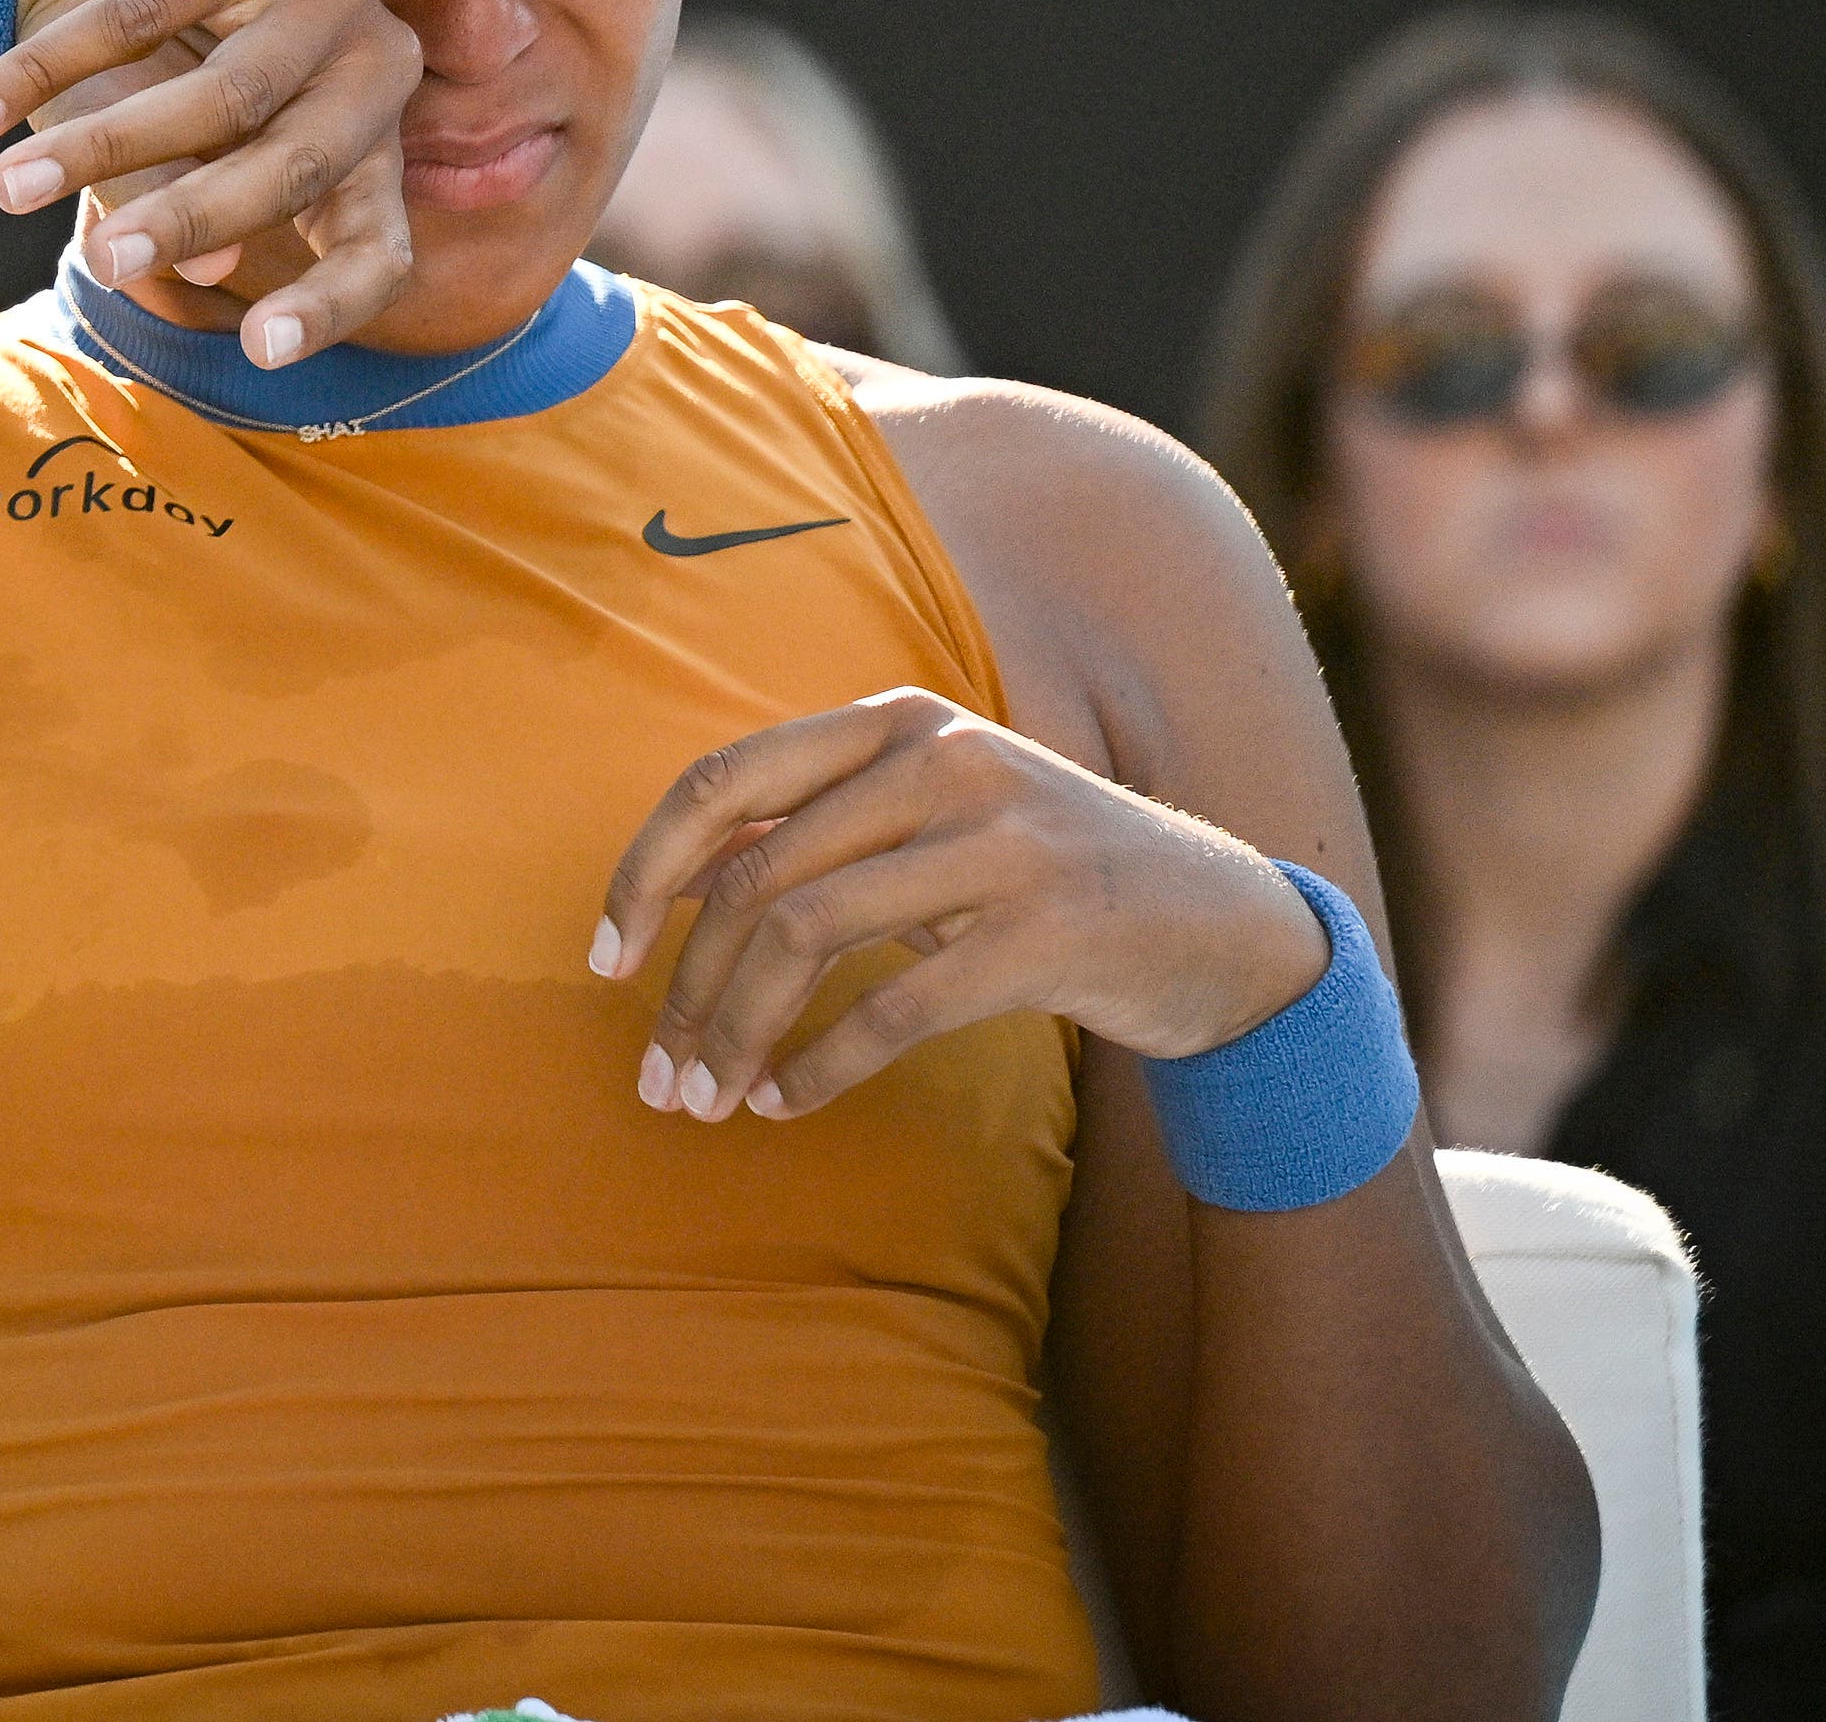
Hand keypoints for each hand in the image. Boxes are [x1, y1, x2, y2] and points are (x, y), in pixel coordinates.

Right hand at [0, 0, 424, 365]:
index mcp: (364, 143)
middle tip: (104, 266)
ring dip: (104, 148)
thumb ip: (176, 204)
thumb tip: (205, 277)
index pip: (375, 246)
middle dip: (192, 221)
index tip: (259, 351)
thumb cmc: (129, 61)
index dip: (329, 305)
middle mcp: (369, 61)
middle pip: (298, 168)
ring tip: (7, 189)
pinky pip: (143, 13)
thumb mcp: (149, 154)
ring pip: (226, 96)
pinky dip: (46, 68)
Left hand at [593, 689, 1332, 1121]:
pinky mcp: (1042, 932)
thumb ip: (823, 830)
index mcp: (900, 721)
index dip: (644, 871)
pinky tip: (788, 1104)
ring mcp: (998, 842)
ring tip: (706, 1102)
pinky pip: (891, 1008)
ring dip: (738, 1037)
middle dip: (685, 988)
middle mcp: (943, 761)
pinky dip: (820, 1066)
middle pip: (755, 878)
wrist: (1222, 926)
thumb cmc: (1046, 876)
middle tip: (654, 1076)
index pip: (724, 781)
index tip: (603, 958)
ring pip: (807, 941)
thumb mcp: (937, 820)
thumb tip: (680, 881)